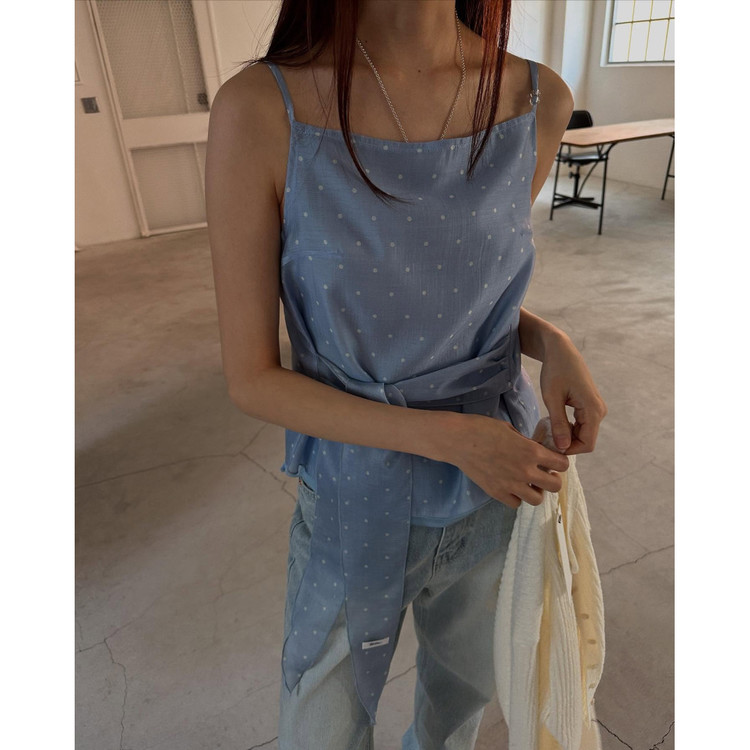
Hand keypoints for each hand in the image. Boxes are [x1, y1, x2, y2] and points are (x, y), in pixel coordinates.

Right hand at [448, 414, 569, 508]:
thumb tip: (535, 451)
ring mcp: (511, 484)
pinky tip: (512, 487)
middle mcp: (525, 471)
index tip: (553, 460)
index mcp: (531, 451)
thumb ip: (526, 443)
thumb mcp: (510, 430)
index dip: (560, 461)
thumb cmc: (483, 428)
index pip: (562, 464)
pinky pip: (516, 503)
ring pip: (537, 499)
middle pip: (555, 486)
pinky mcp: (497, 492)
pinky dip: (517, 497)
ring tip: (528, 483)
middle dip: (553, 479)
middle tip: (544, 473)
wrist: (458, 440)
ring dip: (536, 491)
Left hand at [539, 332, 606, 454]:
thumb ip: (558, 424)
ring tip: (546, 429)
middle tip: (544, 438)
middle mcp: (599, 411)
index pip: (587, 444)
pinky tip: (553, 421)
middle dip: (566, 443)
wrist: (560, 351)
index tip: (548, 445)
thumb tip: (563, 448)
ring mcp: (595, 408)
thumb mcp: (552, 398)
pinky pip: (581, 426)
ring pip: (583, 434)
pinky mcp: (589, 406)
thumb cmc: (555, 371)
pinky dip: (567, 428)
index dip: (568, 450)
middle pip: (585, 441)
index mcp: (593, 410)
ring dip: (566, 436)